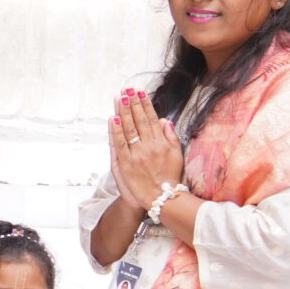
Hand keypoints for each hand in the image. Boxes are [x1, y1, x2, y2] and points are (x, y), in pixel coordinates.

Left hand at [109, 92, 185, 209]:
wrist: (159, 198)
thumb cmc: (169, 177)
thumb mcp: (176, 156)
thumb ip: (171, 137)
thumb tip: (164, 121)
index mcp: (161, 143)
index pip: (151, 119)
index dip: (145, 105)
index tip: (140, 93)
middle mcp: (148, 147)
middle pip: (138, 121)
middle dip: (133, 104)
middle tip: (128, 90)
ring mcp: (135, 154)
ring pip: (128, 129)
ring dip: (123, 112)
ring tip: (120, 98)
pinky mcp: (125, 163)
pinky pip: (119, 144)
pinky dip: (115, 130)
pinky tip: (113, 118)